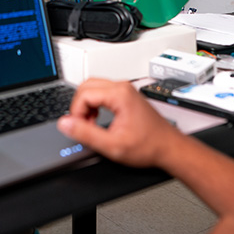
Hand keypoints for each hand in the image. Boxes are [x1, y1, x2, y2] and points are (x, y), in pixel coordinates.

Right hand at [57, 78, 183, 167]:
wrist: (168, 147)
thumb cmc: (148, 146)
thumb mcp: (112, 146)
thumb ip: (85, 133)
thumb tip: (65, 124)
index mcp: (119, 94)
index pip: (83, 94)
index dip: (76, 112)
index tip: (78, 128)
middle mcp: (122, 86)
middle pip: (86, 85)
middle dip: (79, 106)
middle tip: (82, 125)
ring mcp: (125, 89)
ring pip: (93, 87)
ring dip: (86, 105)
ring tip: (91, 124)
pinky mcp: (126, 94)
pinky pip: (102, 91)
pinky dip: (95, 103)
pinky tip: (98, 119)